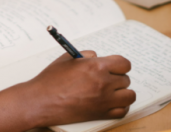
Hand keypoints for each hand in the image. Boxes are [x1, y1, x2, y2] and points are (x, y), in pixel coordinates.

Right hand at [20, 51, 135, 127]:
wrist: (41, 101)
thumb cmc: (51, 80)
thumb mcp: (68, 58)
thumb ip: (86, 55)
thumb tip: (97, 57)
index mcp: (96, 66)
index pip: (124, 63)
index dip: (120, 65)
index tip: (115, 67)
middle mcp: (103, 83)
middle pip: (126, 79)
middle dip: (117, 78)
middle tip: (107, 79)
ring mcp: (104, 100)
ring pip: (129, 95)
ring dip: (123, 92)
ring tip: (113, 91)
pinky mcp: (100, 114)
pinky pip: (123, 111)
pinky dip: (120, 106)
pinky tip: (112, 102)